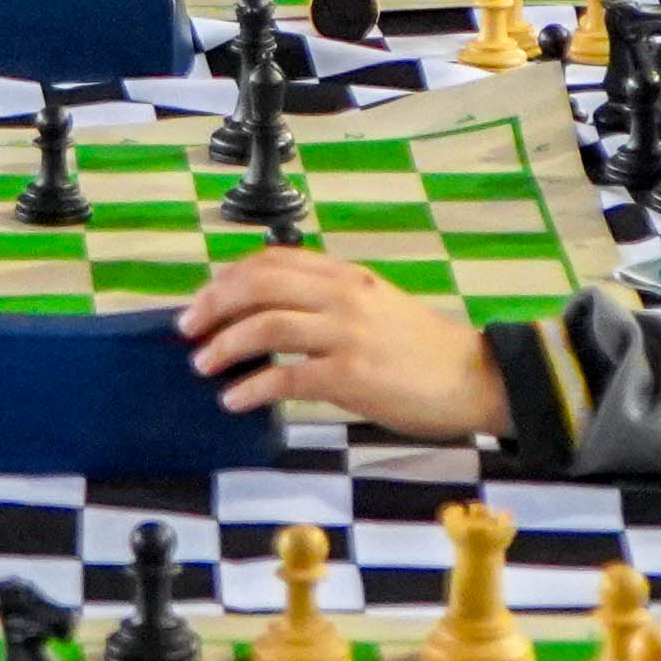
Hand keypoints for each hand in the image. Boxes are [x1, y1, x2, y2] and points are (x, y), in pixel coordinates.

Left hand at [177, 248, 510, 433]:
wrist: (473, 377)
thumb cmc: (421, 350)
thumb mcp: (376, 305)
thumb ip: (331, 301)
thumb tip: (273, 313)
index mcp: (347, 276)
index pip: (272, 261)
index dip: (228, 278)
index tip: (204, 299)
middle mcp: (344, 296)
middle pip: (258, 285)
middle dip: (213, 306)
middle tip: (188, 330)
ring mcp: (347, 334)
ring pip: (265, 326)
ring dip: (224, 346)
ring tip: (203, 365)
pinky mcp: (352, 376)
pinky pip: (286, 378)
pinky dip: (251, 388)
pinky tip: (234, 400)